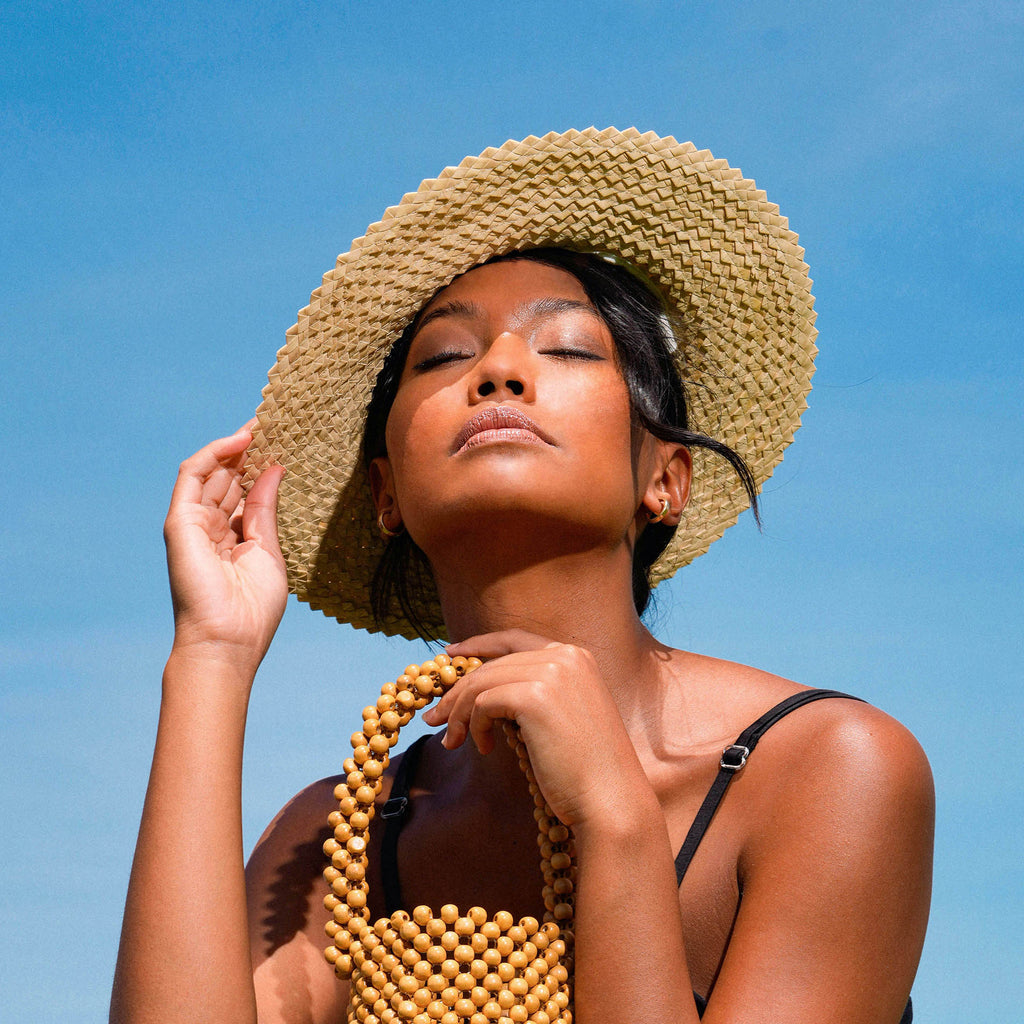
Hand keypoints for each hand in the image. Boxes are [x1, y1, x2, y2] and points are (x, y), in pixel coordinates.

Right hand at [163, 424, 287, 676]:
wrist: (228, 641)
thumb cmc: (252, 610)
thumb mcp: (268, 551)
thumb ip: (265, 510)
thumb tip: (274, 469)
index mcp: (232, 538)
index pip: (244, 491)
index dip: (260, 465)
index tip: (284, 442)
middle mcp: (210, 528)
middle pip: (227, 477)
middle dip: (249, 449)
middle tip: (277, 421)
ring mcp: (192, 523)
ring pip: (211, 470)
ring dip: (234, 445)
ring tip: (263, 422)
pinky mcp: (179, 521)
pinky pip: (192, 475)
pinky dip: (214, 452)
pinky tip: (242, 438)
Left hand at [424, 630, 652, 829]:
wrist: (611, 799)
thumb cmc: (586, 770)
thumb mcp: (562, 717)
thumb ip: (534, 693)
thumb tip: (481, 691)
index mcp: (576, 656)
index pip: (515, 639)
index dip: (479, 645)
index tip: (450, 654)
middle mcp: (566, 656)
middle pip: (493, 664)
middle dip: (458, 691)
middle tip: (435, 719)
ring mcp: (552, 673)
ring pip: (482, 683)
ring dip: (460, 713)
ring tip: (452, 740)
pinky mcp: (535, 696)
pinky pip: (483, 703)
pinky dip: (473, 725)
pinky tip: (482, 748)